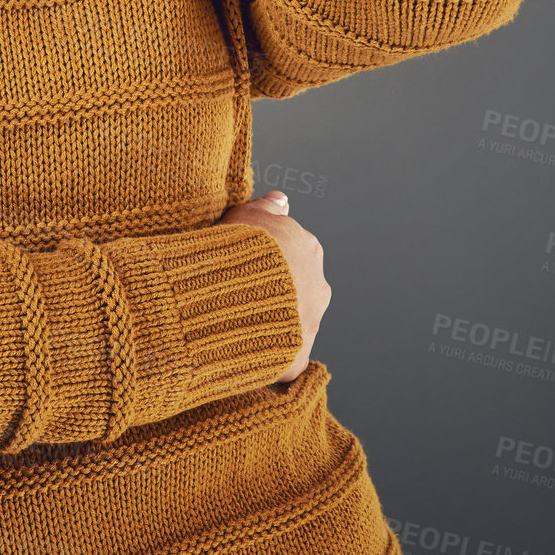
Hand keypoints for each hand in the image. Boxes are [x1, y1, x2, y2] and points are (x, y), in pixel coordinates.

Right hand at [219, 191, 330, 384]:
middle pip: (295, 288)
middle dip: (273, 291)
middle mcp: (317, 286)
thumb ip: (268, 206)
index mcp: (308, 250)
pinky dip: (267, 353)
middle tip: (240, 292)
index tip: (244, 264)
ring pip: (291, 321)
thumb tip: (282, 199)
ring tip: (237, 320)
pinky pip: (281, 355)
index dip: (265, 258)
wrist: (237, 290)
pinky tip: (243, 347)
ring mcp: (310, 322)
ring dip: (270, 321)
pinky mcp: (296, 355)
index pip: (291, 254)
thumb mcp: (249, 213)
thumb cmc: (241, 247)